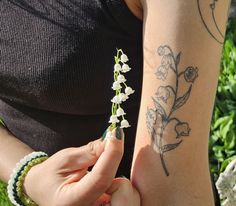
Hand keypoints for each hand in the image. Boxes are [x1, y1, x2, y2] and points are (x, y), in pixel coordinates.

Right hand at [23, 127, 137, 205]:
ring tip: (102, 152)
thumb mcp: (66, 159)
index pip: (100, 178)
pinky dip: (112, 169)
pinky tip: (104, 161)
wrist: (42, 188)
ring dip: (113, 163)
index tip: (116, 134)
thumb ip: (91, 151)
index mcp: (72, 201)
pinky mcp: (100, 204)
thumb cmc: (48, 174)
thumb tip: (111, 139)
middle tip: (112, 138)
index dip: (111, 154)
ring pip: (117, 185)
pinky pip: (115, 187)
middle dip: (114, 158)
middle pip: (112, 183)